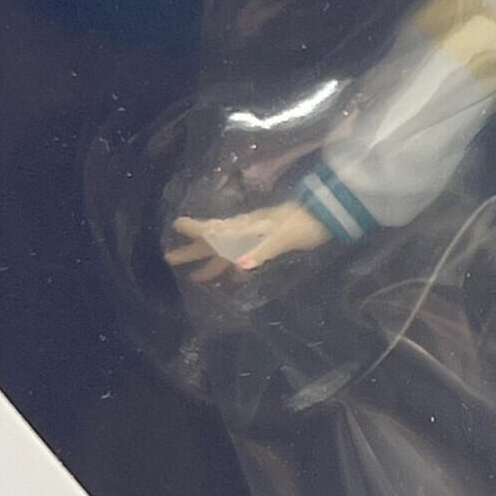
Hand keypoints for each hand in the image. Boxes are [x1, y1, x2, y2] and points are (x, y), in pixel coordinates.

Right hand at [164, 201, 330, 280]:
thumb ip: (261, 252)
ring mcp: (256, 237)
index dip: (193, 228)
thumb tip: (238, 267)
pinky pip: (244, 257)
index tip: (173, 227)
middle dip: (192, 251)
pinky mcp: (268, 243)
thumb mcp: (281, 238)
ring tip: (196, 279)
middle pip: (214, 242)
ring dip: (212, 264)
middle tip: (170, 259)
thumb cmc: (300, 225)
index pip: (212, 227)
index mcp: (243, 228)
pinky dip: (234, 267)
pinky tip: (232, 277)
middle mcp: (245, 232)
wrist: (325, 216)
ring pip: (228, 252)